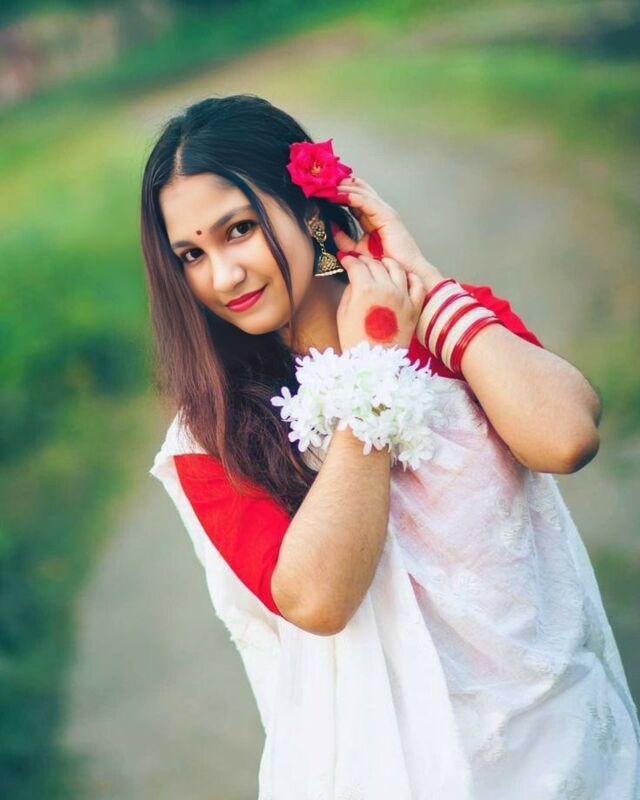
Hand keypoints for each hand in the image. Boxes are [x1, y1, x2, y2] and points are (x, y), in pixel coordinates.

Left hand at [333, 176, 443, 291]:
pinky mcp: (388, 216)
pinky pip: (367, 202)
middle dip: (340, 184)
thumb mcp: (357, 250)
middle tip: (322, 180)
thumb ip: (344, 239)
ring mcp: (385, 212)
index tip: (321, 189)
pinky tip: (340, 195)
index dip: (339, 192)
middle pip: (358, 190)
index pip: (354, 198)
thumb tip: (331, 227)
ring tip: (327, 185)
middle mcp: (379, 211)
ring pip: (361, 193)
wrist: (403, 273)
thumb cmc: (385, 264)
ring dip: (344, 188)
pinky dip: (353, 197)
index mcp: (373, 218)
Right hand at [336, 253, 426, 352]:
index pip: (357, 265)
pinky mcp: (414, 307)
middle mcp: (386, 289)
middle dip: (364, 261)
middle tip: (359, 263)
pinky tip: (404, 276)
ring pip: (396, 268)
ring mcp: (403, 297)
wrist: (374, 363)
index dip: (349, 261)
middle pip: (375, 264)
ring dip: (386, 263)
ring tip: (381, 265)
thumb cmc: (356, 341)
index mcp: (365, 289)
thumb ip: (350, 290)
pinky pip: (417, 284)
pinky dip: (410, 277)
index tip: (345, 261)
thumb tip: (355, 278)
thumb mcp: (343, 313)